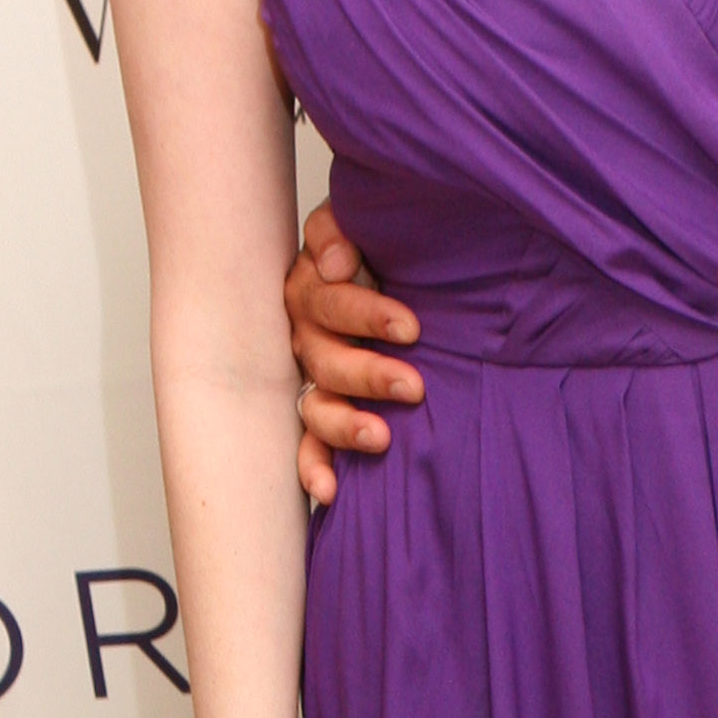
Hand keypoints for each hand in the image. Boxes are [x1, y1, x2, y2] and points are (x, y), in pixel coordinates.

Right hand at [285, 197, 420, 509]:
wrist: (394, 273)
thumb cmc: (381, 251)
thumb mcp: (362, 226)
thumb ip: (341, 231)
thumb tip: (334, 262)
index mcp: (312, 289)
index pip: (327, 301)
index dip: (364, 314)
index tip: (409, 328)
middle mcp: (306, 336)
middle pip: (323, 359)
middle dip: (367, 374)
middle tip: (411, 386)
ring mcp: (311, 378)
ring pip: (316, 405)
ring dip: (345, 424)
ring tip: (381, 439)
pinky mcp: (321, 413)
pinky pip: (310, 444)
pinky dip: (315, 468)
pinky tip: (329, 492)